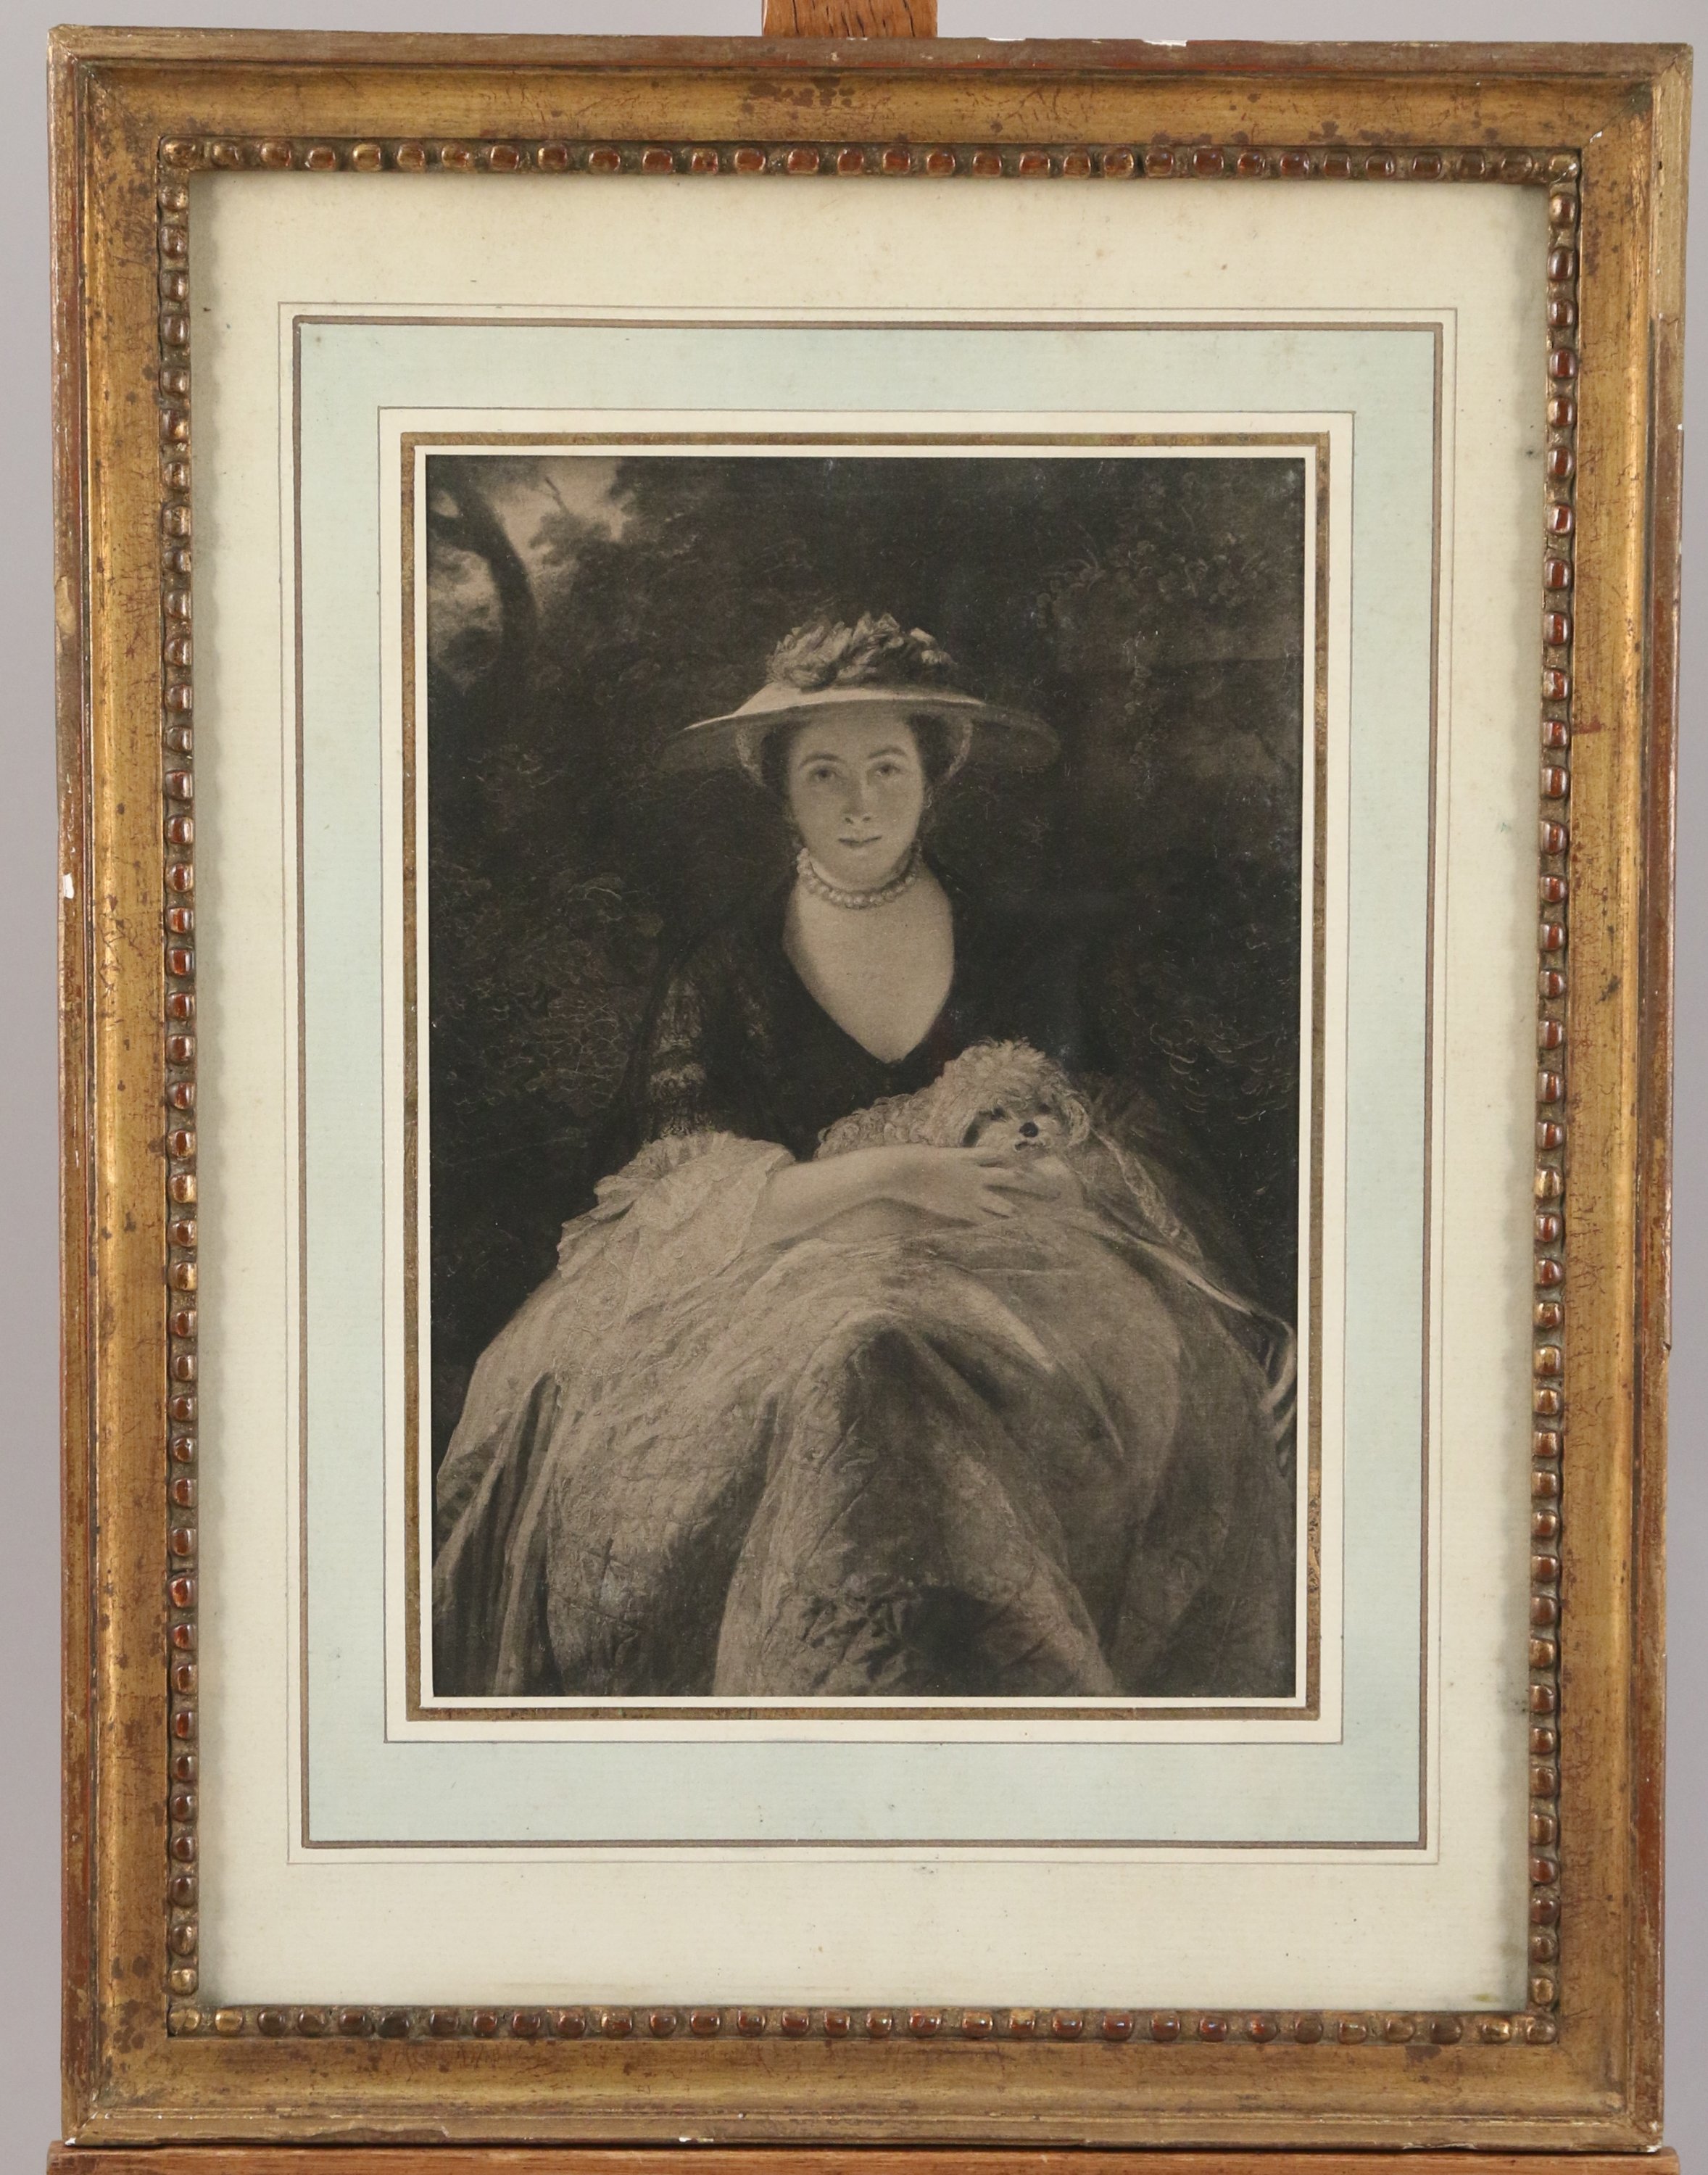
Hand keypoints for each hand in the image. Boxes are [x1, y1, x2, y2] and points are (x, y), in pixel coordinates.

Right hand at [880, 1144, 1061, 1222]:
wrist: (904, 1171)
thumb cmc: (914, 1160)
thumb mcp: (937, 1155)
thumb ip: (951, 1159)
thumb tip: (951, 1160)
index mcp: (970, 1157)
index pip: (1002, 1156)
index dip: (1020, 1160)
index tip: (1037, 1166)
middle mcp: (978, 1174)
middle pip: (1014, 1176)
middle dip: (1036, 1184)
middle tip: (1056, 1192)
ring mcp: (972, 1193)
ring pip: (1005, 1202)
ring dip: (1022, 1211)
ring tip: (1039, 1220)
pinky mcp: (963, 1210)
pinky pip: (986, 1220)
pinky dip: (998, 1228)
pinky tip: (1011, 1237)